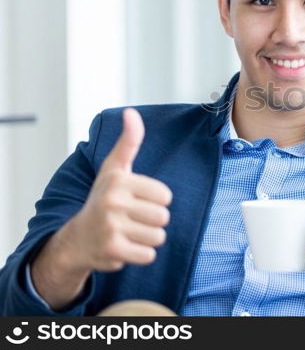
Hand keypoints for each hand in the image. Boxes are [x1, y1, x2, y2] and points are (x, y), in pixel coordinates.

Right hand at [31, 108, 171, 309]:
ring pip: (158, 237)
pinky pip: (149, 255)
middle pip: (164, 217)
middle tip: (131, 218)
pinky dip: (140, 254)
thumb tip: (131, 112)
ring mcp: (111, 227)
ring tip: (128, 231)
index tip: (136, 200)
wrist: (77, 238)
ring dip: (147, 238)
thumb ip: (129, 142)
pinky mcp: (113, 251)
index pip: (166, 195)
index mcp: (118, 179)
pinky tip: (124, 246)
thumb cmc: (104, 199)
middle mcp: (112, 202)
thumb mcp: (115, 168)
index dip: (156, 200)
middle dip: (152, 221)